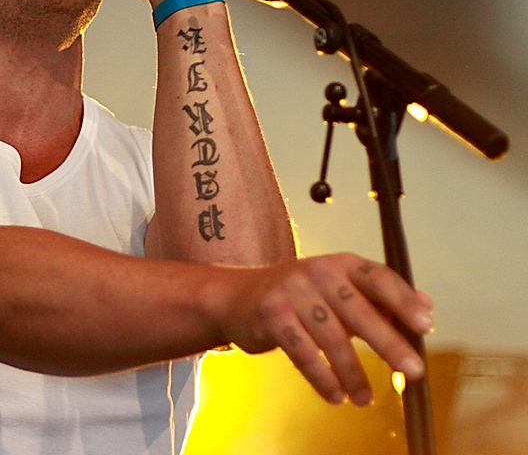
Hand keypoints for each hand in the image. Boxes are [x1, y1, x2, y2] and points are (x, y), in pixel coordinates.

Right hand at [220, 253, 433, 405]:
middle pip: (358, 311)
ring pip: (332, 338)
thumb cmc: (298, 295)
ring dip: (353, 373)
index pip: (378, 277)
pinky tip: (336, 396)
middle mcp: (318, 272)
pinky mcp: (272, 315)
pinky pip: (303, 352)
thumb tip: (426, 305)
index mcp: (341, 264)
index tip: (425, 325)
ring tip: (366, 399)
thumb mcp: (337, 289)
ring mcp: (292, 292)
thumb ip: (379, 298)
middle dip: (388, 343)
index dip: (403, 300)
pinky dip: (321, 378)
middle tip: (412, 371)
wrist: (236, 296)